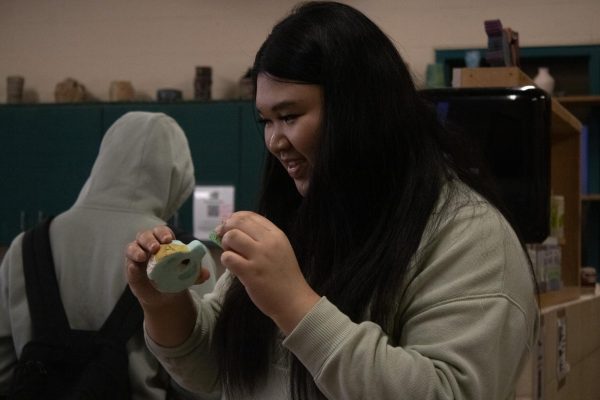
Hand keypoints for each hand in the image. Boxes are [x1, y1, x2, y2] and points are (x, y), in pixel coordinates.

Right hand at [125, 225, 210, 306]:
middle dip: (150, 240)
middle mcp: (148, 246)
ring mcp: (137, 256)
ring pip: (133, 246)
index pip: (161, 231)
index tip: (169, 239)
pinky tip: (135, 267)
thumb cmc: (176, 276)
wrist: (166, 295)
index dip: (164, 233)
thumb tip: (205, 274)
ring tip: (143, 256)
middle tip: (156, 247)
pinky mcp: (131, 269)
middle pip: (145, 235)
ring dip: (137, 250)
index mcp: (163, 242)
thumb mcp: (188, 274)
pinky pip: (129, 264)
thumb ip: (196, 273)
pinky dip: (131, 265)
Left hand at [217, 211, 320, 333]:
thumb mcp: (279, 249)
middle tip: (225, 240)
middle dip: (226, 229)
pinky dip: (226, 260)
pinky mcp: (250, 272)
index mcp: (276, 234)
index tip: (229, 227)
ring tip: (231, 254)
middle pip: (238, 223)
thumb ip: (261, 238)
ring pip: (231, 237)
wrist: (293, 300)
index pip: (250, 216)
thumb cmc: (284, 276)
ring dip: (225, 244)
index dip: (235, 218)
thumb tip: (233, 228)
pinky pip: (228, 257)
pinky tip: (233, 266)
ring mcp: (259, 257)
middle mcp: (268, 242)